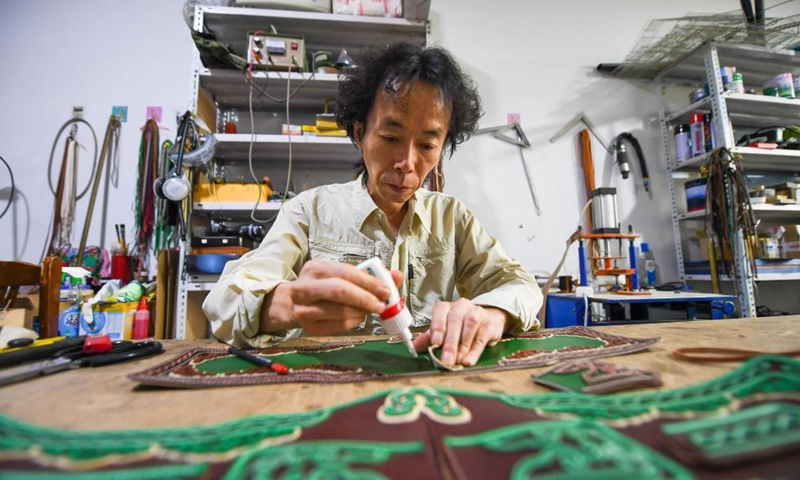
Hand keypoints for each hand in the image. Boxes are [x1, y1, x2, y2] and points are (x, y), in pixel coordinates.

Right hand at [261, 260, 403, 335]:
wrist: (290, 304)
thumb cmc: (322, 286)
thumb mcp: (340, 275)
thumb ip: (369, 275)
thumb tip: (397, 276)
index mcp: (315, 269)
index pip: (344, 272)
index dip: (368, 281)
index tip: (386, 289)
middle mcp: (305, 288)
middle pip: (338, 291)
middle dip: (365, 298)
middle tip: (382, 304)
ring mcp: (304, 309)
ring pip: (338, 311)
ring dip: (361, 312)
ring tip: (372, 310)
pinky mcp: (309, 328)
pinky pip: (337, 326)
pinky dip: (354, 322)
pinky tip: (358, 317)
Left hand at [413, 299, 508, 366]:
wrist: (488, 321)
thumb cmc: (461, 327)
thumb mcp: (444, 331)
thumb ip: (430, 338)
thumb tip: (414, 347)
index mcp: (448, 307)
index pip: (441, 311)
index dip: (437, 326)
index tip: (435, 342)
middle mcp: (462, 306)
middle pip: (455, 320)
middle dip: (450, 342)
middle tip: (446, 360)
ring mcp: (477, 313)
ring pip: (470, 325)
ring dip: (462, 345)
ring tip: (457, 361)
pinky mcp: (489, 325)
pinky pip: (482, 337)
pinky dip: (474, 351)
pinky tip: (469, 361)